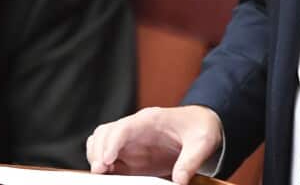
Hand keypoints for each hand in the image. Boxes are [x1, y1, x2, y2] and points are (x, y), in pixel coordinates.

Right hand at [86, 105, 221, 184]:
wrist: (201, 125)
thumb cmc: (200, 129)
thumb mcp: (202, 143)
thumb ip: (190, 161)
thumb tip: (179, 181)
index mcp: (150, 120)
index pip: (123, 128)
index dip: (111, 143)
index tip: (106, 160)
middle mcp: (135, 128)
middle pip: (105, 133)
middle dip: (98, 151)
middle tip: (101, 172)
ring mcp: (131, 141)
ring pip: (101, 142)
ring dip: (96, 157)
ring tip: (101, 175)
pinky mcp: (131, 155)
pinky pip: (108, 158)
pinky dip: (102, 166)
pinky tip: (108, 177)